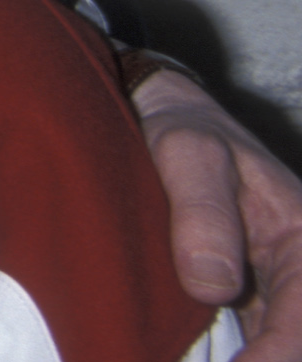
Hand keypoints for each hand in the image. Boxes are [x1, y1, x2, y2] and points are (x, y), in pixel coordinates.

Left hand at [135, 66, 301, 355]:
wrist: (168, 120)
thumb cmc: (183, 130)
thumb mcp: (189, 152)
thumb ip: (203, 212)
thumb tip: (211, 286)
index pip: (301, 320)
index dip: (274, 356)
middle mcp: (300, 275)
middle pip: (294, 342)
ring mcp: (275, 294)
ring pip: (274, 346)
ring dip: (248, 357)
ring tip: (175, 358)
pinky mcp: (248, 303)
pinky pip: (251, 341)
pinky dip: (231, 353)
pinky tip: (177, 354)